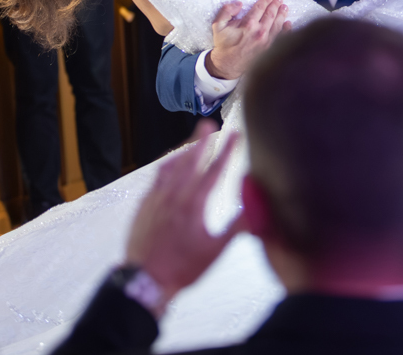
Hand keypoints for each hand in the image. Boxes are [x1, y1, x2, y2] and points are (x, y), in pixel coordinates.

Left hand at [125, 123, 243, 308]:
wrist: (145, 280)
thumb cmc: (183, 268)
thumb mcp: (216, 250)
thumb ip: (238, 226)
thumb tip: (258, 207)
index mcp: (194, 204)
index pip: (214, 170)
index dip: (227, 151)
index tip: (235, 134)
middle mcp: (174, 195)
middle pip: (190, 161)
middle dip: (201, 141)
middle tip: (207, 123)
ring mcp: (156, 199)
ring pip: (171, 167)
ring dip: (183, 151)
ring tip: (192, 140)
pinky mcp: (144, 206)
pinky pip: (157, 178)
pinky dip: (166, 166)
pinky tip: (169, 165)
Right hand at [204, 0, 290, 79]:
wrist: (227, 65)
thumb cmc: (223, 45)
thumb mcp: (218, 25)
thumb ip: (226, 11)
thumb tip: (239, 3)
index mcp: (248, 25)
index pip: (260, 8)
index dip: (265, 0)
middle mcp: (259, 32)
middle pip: (271, 14)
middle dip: (275, 5)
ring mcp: (266, 42)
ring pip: (277, 25)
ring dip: (282, 14)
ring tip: (284, 7)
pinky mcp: (269, 50)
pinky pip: (281, 38)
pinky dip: (286, 31)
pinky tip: (288, 24)